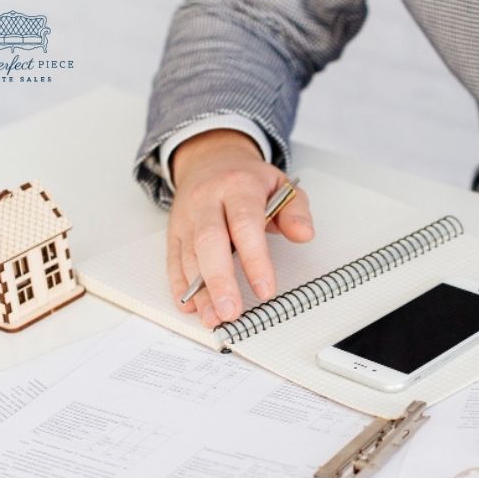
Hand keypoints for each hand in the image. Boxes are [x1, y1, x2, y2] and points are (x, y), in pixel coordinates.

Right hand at [167, 129, 313, 326]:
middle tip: (231, 311)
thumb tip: (304, 234)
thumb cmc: (248, 180)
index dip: (255, 260)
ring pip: (190, 255)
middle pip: (210, 242)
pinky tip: (190, 306)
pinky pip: (173, 259)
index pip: (245, 225)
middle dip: (220, 281)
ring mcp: (187, 217)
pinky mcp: (175, 231)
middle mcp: (208, 200)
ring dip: (200, 291)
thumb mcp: (281, 185)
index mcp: (238, 187)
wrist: (210, 160)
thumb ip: (295, 211)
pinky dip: (179, 285)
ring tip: (214, 318)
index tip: (265, 290)